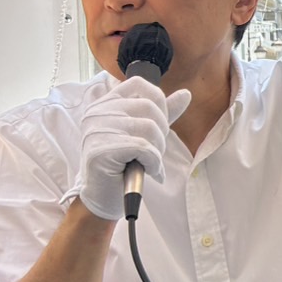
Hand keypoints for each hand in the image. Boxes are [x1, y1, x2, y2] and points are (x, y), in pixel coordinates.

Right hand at [74, 77, 191, 221]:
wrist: (104, 196)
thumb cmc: (124, 164)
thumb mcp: (144, 133)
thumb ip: (162, 113)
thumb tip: (186, 94)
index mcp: (105, 104)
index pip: (140, 84)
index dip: (159, 103)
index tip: (158, 126)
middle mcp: (97, 113)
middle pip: (149, 107)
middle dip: (162, 132)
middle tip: (155, 153)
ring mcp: (96, 131)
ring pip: (148, 128)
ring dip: (158, 150)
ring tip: (150, 163)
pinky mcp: (99, 151)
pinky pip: (143, 148)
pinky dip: (153, 162)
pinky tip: (148, 171)